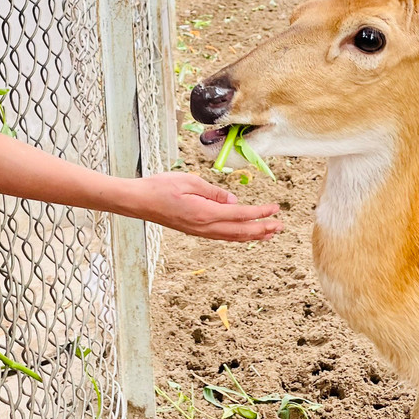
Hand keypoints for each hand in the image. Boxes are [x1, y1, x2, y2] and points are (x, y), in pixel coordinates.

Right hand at [126, 172, 280, 241]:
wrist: (138, 201)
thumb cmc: (159, 187)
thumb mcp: (189, 181)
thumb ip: (213, 192)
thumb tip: (233, 201)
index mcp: (203, 212)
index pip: (239, 214)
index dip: (259, 213)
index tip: (275, 209)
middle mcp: (203, 226)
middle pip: (239, 231)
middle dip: (262, 228)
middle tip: (280, 225)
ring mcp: (198, 231)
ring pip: (232, 237)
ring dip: (253, 235)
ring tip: (269, 233)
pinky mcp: (194, 231)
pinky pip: (222, 236)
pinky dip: (238, 236)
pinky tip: (245, 234)